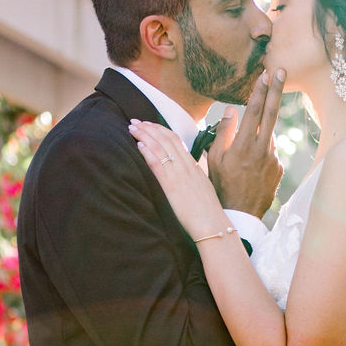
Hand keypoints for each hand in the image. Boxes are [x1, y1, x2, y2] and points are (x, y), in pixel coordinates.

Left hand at [129, 121, 225, 239]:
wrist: (213, 225)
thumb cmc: (208, 212)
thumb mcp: (203, 188)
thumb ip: (194, 177)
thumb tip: (188, 172)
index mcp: (194, 166)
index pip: (176, 140)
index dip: (161, 130)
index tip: (149, 124)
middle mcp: (186, 166)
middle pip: (166, 139)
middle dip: (149, 128)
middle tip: (135, 121)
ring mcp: (179, 175)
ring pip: (161, 147)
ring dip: (145, 135)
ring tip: (132, 128)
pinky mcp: (172, 186)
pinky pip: (158, 164)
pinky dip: (148, 152)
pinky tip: (139, 145)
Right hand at [208, 69, 285, 216]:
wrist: (240, 215)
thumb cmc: (221, 186)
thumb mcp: (214, 159)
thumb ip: (224, 132)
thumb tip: (231, 110)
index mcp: (245, 144)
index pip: (255, 110)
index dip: (261, 90)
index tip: (266, 73)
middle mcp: (262, 149)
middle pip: (272, 112)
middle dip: (276, 89)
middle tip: (281, 70)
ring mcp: (273, 159)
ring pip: (268, 136)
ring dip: (259, 135)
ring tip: (244, 159)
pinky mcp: (278, 169)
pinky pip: (269, 153)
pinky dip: (261, 154)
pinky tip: (250, 170)